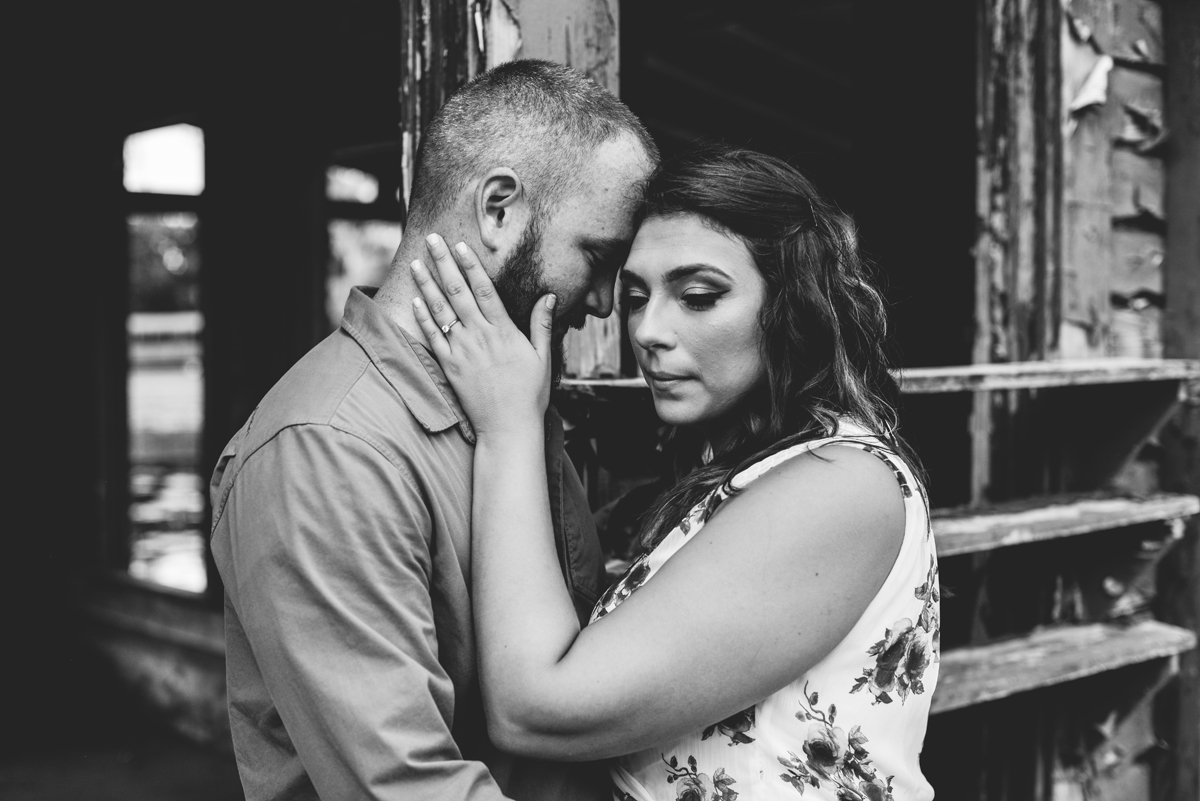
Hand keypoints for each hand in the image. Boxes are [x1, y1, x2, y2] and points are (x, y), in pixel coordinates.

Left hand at [411, 234, 555, 438]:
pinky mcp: (449, 366)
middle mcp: (480, 336)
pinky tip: (415, 299)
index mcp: (504, 331)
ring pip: (440, 310)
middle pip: (458, 292)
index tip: (460, 245)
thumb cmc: (529, 394)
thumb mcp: (543, 358)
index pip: (484, 289)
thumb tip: (549, 297)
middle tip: (432, 239)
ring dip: (427, 284)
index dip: (471, 265)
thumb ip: (542, 325)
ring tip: (416, 263)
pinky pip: (432, 337)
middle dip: (444, 263)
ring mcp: (461, 351)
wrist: (508, 428)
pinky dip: (422, 317)